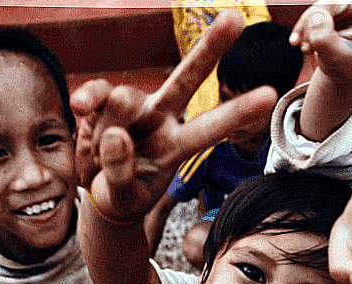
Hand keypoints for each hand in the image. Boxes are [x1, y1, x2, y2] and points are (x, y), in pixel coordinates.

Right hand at [71, 9, 276, 223]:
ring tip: (103, 149)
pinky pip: (97, 93)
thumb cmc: (122, 194)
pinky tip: (81, 108)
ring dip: (110, 125)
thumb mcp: (123, 197)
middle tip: (235, 18)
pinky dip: (88, 99)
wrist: (97, 191)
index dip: (239, 112)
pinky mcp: (104, 102)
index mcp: (179, 146)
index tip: (270, 95)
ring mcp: (135, 108)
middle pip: (187, 79)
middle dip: (210, 49)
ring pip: (125, 98)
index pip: (211, 127)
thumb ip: (120, 173)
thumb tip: (116, 135)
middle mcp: (162, 119)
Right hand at [289, 1, 351, 83]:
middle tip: (306, 46)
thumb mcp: (336, 60)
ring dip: (307, 25)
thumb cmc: (344, 67)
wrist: (338, 70)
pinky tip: (301, 42)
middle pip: (338, 1)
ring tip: (305, 48)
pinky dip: (305, 25)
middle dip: (317, 19)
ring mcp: (351, 3)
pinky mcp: (337, 5)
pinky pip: (316, 8)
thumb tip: (316, 16)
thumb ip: (326, 40)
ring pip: (323, 3)